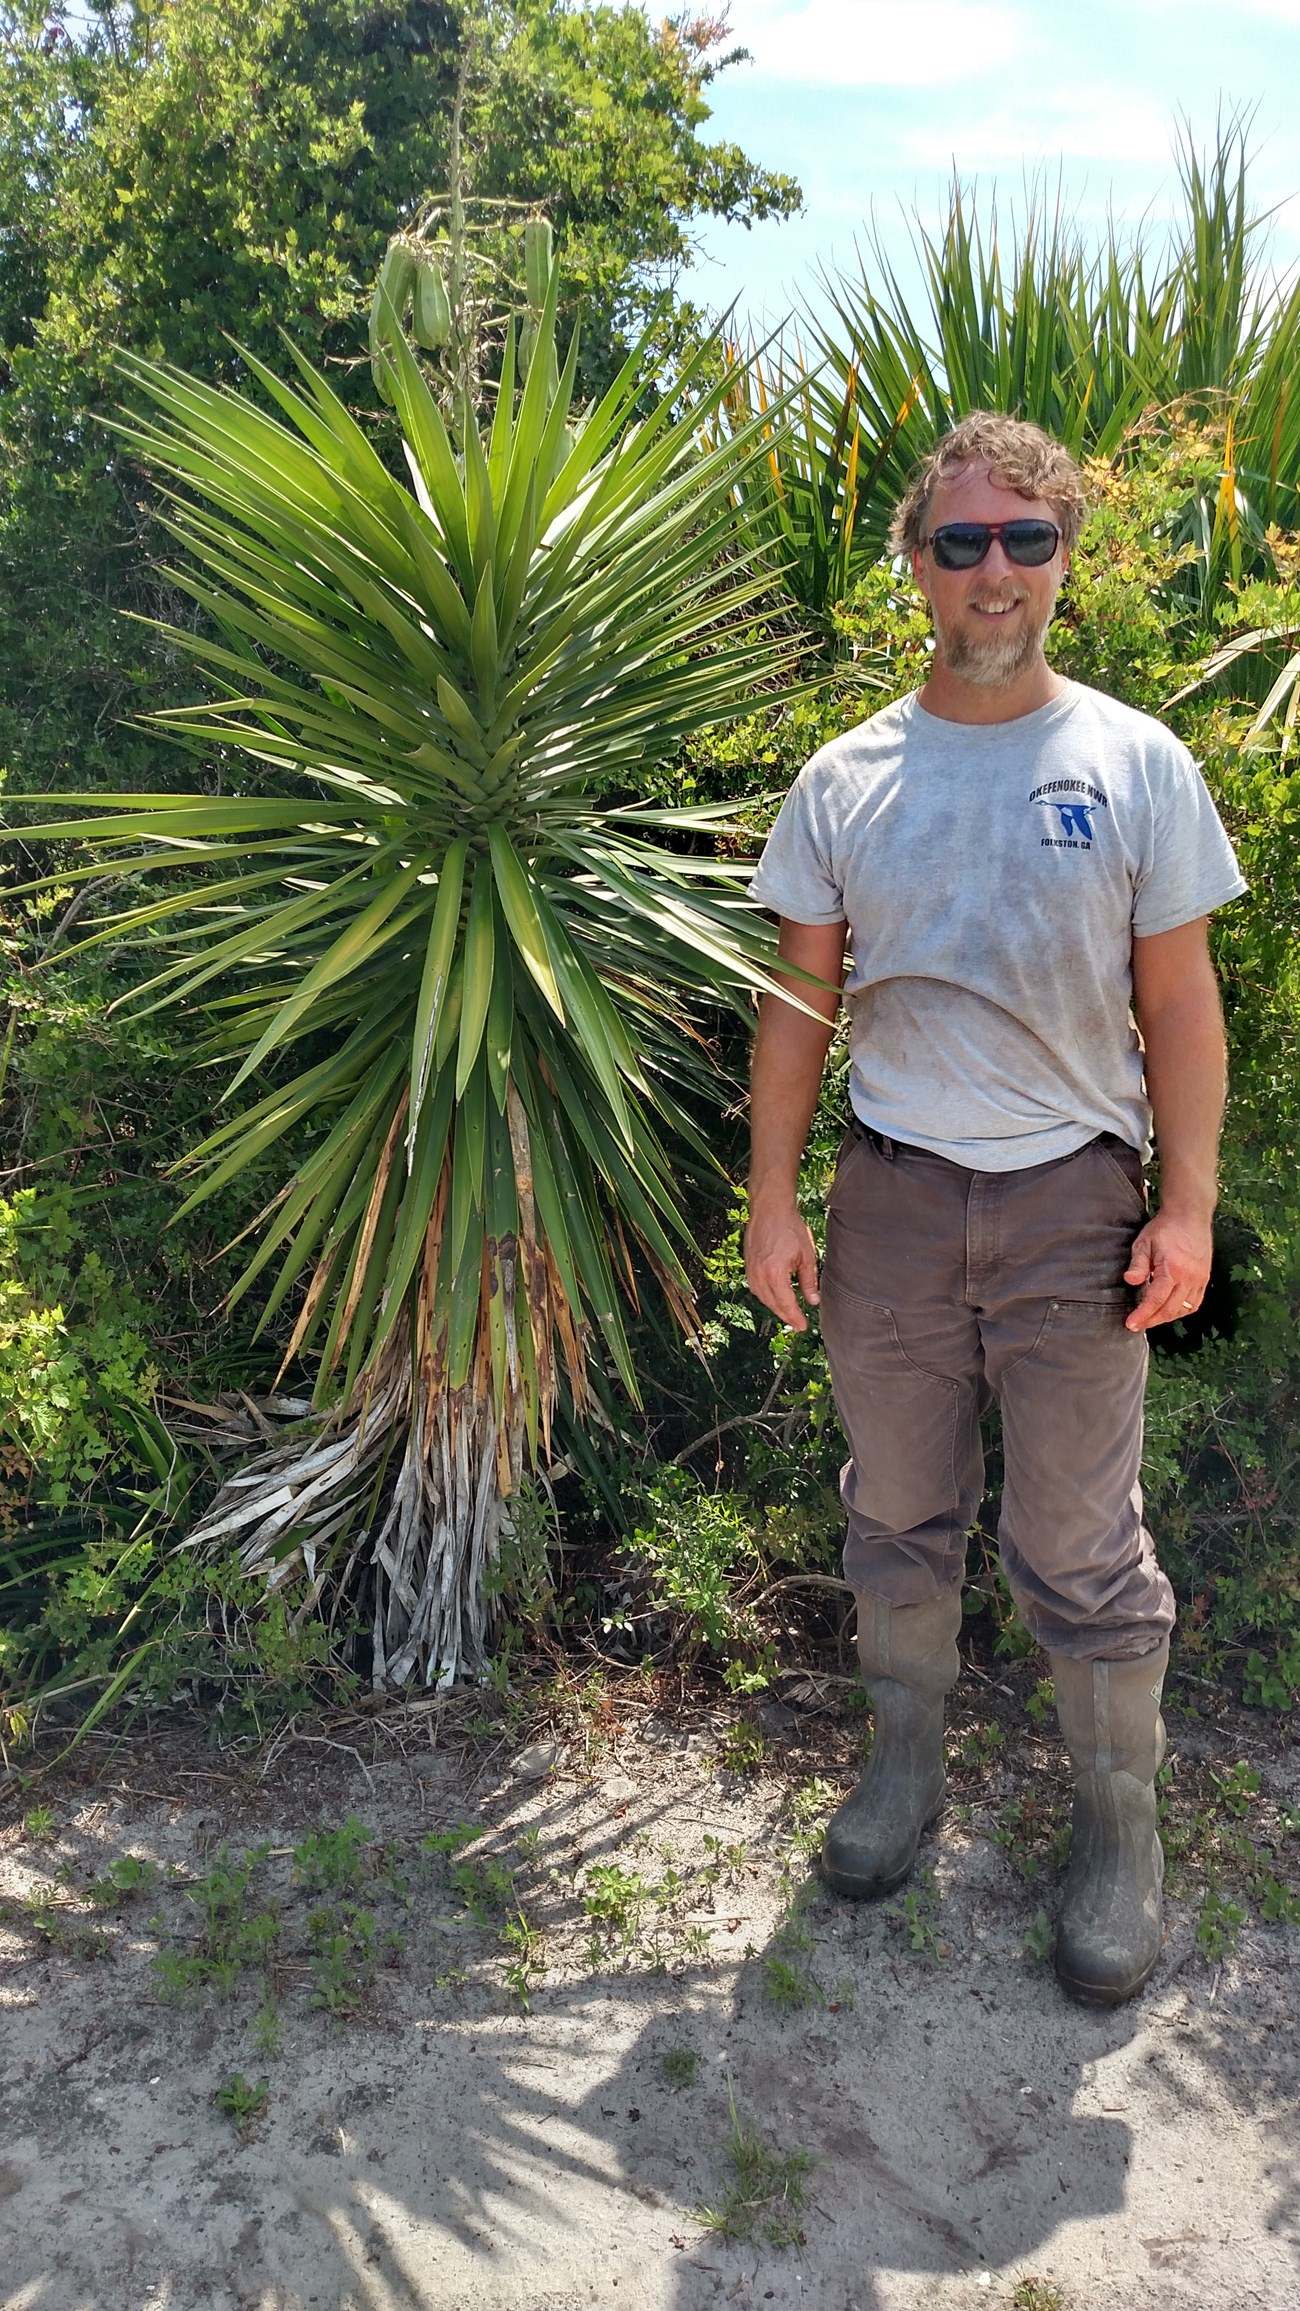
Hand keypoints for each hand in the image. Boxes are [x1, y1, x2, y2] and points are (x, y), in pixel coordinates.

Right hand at [744, 1202, 820, 1331]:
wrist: (769, 1209)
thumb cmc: (789, 1227)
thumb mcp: (807, 1255)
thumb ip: (809, 1281)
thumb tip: (813, 1301)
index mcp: (775, 1274)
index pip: (786, 1304)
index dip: (795, 1318)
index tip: (803, 1327)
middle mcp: (759, 1276)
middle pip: (773, 1304)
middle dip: (786, 1316)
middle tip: (798, 1324)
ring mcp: (750, 1271)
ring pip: (763, 1298)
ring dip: (775, 1307)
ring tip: (788, 1312)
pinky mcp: (748, 1265)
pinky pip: (756, 1288)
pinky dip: (766, 1296)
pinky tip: (775, 1296)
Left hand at [1124, 1209, 1213, 1331]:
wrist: (1190, 1215)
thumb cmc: (1165, 1227)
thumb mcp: (1144, 1242)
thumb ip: (1138, 1264)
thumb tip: (1130, 1281)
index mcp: (1172, 1269)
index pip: (1156, 1300)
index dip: (1143, 1315)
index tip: (1131, 1324)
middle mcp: (1189, 1277)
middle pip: (1170, 1309)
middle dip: (1152, 1320)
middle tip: (1137, 1325)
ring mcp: (1199, 1279)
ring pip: (1184, 1309)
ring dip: (1167, 1317)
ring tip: (1151, 1319)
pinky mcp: (1204, 1278)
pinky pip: (1195, 1303)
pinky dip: (1182, 1311)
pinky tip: (1170, 1310)